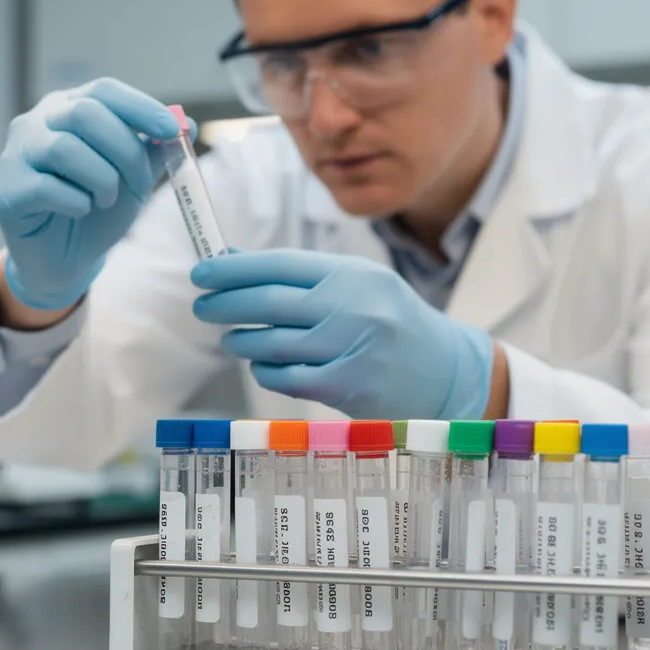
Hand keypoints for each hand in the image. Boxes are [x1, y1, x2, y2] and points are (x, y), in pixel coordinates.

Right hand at [0, 78, 181, 310]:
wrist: (65, 259)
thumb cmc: (96, 210)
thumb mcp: (133, 179)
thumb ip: (154, 151)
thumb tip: (185, 122)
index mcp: (68, 109)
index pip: (103, 91)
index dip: (140, 107)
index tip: (172, 131)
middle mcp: (37, 123)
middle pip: (85, 113)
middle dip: (123, 150)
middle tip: (135, 181)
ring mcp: (16, 155)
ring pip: (66, 148)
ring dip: (101, 179)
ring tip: (104, 199)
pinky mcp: (7, 191)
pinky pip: (47, 187)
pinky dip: (76, 202)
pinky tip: (80, 210)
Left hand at [191, 249, 496, 419]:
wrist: (447, 371)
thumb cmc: (391, 323)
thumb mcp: (357, 285)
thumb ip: (300, 277)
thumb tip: (234, 262)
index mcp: (352, 273)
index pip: (279, 264)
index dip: (234, 269)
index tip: (202, 273)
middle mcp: (351, 307)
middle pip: (269, 302)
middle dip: (225, 303)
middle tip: (202, 306)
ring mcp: (349, 349)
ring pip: (272, 343)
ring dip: (241, 340)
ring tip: (230, 338)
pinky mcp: (346, 387)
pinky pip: (286, 378)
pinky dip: (264, 370)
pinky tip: (261, 363)